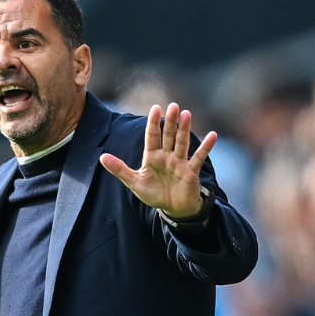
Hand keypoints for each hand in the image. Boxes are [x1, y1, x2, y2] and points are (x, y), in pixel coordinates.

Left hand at [100, 102, 216, 220]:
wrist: (173, 209)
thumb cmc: (155, 194)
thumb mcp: (134, 183)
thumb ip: (119, 169)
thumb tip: (102, 157)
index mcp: (152, 157)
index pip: (152, 136)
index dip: (153, 123)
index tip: (155, 107)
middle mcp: (167, 156)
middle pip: (169, 136)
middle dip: (171, 122)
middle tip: (173, 105)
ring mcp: (180, 162)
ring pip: (182, 142)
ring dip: (185, 129)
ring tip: (187, 114)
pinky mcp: (191, 171)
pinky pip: (199, 157)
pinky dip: (206, 147)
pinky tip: (213, 135)